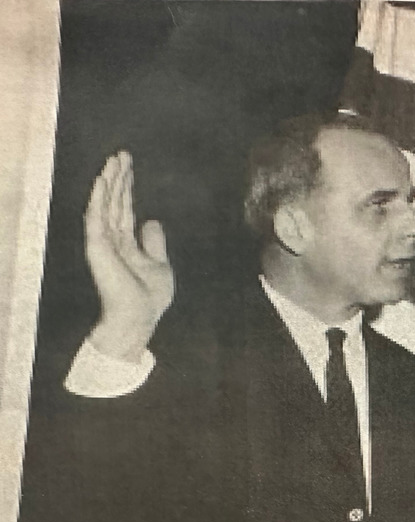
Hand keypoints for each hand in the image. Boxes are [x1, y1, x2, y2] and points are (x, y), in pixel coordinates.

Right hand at [83, 151, 172, 361]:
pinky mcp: (98, 246)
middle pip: (115, 202)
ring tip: (112, 159)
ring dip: (108, 181)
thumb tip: (152, 220)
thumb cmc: (149, 297)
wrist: (139, 317)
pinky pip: (96, 217)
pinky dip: (99, 198)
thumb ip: (154, 243)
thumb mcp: (160, 265)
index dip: (127, 187)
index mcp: (126, 243)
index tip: (129, 166)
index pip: (125, 209)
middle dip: (118, 178)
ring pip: (105, 204)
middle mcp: (112, 239)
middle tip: (122, 153)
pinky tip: (102, 180)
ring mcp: (104, 242)